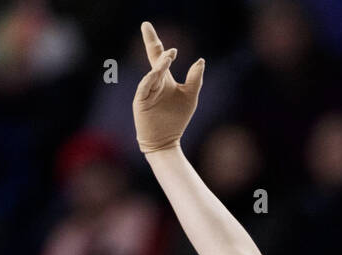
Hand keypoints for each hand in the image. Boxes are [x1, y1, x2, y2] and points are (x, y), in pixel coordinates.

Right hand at [133, 22, 204, 153]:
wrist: (165, 141)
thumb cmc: (176, 119)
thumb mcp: (190, 97)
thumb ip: (195, 79)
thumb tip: (200, 60)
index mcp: (164, 78)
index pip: (160, 57)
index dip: (158, 44)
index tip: (157, 33)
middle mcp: (154, 81)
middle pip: (153, 58)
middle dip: (150, 42)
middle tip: (146, 26)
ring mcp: (146, 91)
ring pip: (153, 72)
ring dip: (160, 63)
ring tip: (170, 55)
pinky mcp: (141, 101)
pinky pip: (145, 87)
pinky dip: (151, 79)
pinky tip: (157, 73)